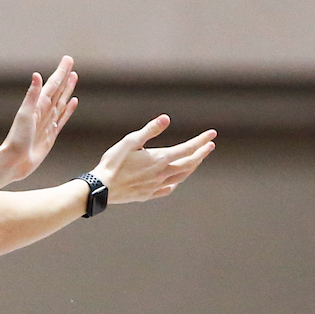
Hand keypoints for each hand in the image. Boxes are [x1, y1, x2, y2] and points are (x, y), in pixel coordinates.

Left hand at [0, 57, 78, 182]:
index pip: (52, 84)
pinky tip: (73, 102)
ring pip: (61, 101)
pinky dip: (69, 109)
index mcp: (38, 105)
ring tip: (74, 77)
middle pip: (57, 90)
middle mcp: (43, 112)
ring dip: (68, 89)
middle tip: (70, 62)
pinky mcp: (51, 134)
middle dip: (64, 76)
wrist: (15, 161)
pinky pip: (62, 118)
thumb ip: (32, 96)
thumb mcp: (24, 115)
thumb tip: (37, 75)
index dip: (60, 72)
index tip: (68, 60)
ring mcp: (48, 123)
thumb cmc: (17, 139)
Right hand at [96, 115, 214, 203]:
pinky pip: (168, 189)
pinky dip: (176, 182)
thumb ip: (150, 130)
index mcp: (160, 159)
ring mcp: (156, 186)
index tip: (212, 134)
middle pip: (189, 164)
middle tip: (210, 146)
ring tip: (197, 160)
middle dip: (201, 154)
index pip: (187, 149)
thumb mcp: (130, 141)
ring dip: (192, 167)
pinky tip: (175, 181)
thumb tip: (166, 118)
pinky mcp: (148, 194)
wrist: (102, 188)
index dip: (201, 141)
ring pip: (181, 177)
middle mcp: (162, 174)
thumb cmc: (113, 162)